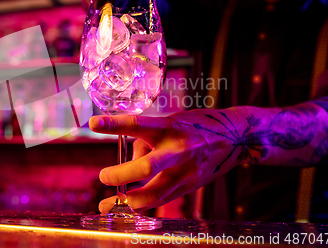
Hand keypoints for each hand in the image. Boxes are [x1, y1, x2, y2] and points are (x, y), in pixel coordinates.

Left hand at [89, 110, 242, 213]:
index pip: (138, 124)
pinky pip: (162, 200)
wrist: (235, 138)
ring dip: (128, 201)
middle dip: (120, 175)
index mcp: (170, 127)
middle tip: (103, 176)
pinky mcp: (190, 186)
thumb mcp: (170, 122)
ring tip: (107, 204)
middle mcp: (178, 150)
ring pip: (154, 194)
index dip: (114, 125)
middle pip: (146, 167)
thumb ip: (147, 140)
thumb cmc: (195, 125)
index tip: (93, 124)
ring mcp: (186, 172)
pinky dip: (142, 205)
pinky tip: (127, 206)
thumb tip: (128, 164)